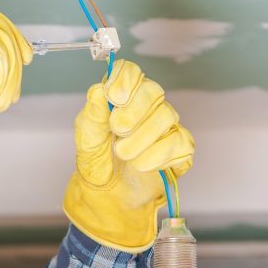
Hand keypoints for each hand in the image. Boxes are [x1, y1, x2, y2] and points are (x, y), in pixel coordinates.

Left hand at [63, 60, 194, 251]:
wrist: (108, 195)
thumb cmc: (98, 162)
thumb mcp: (87, 140)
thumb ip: (92, 115)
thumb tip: (98, 91)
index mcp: (123, 98)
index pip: (130, 72)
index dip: (125, 81)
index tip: (114, 98)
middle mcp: (148, 107)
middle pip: (153, 91)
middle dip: (133, 112)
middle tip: (117, 131)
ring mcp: (166, 127)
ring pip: (166, 117)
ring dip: (141, 139)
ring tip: (124, 155)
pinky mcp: (180, 149)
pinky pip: (180, 143)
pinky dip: (158, 156)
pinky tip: (142, 165)